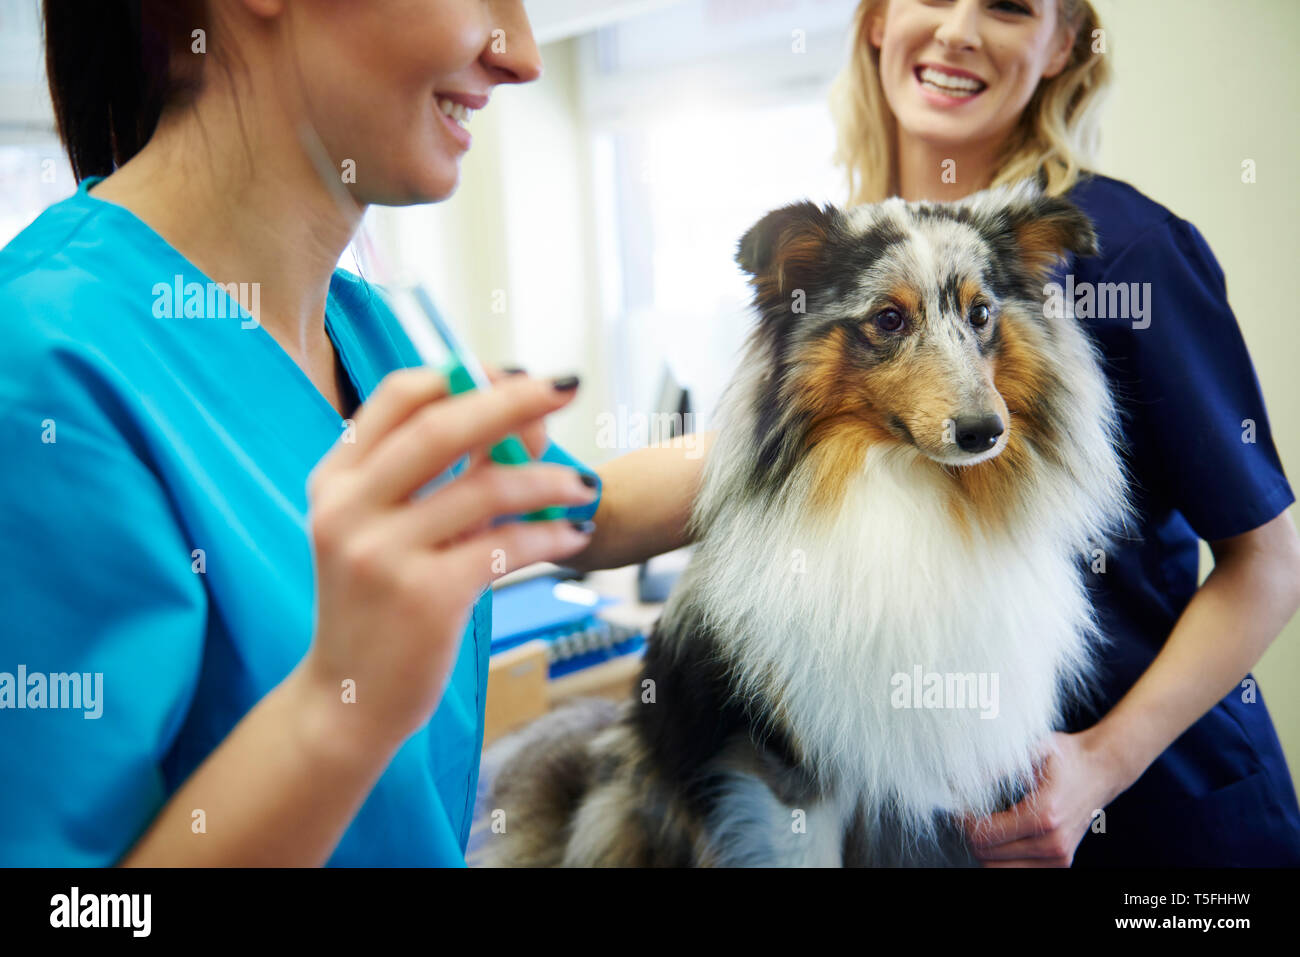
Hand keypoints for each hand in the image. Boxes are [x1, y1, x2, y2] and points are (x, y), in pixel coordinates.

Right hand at [300, 368, 596, 753]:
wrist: (348, 702)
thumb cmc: (379, 607)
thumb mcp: (387, 532)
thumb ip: (440, 478)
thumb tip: (526, 422)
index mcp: (336, 479)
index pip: (397, 397)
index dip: (462, 375)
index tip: (515, 374)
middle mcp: (349, 508)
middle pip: (443, 426)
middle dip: (514, 399)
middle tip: (566, 386)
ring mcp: (383, 553)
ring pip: (484, 488)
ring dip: (547, 480)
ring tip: (583, 488)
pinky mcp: (425, 597)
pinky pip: (505, 546)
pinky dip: (549, 536)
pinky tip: (573, 536)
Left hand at [963, 730, 1124, 866]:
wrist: (1101, 770)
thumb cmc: (1066, 757)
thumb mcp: (1031, 750)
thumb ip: (995, 766)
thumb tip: (958, 781)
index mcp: (1045, 815)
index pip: (985, 834)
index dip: (963, 820)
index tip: (959, 805)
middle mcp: (1054, 843)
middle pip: (987, 857)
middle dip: (971, 835)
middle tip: (968, 813)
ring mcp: (1059, 857)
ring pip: (998, 869)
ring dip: (986, 848)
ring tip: (985, 823)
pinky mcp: (1061, 863)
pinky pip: (1018, 871)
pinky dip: (1002, 857)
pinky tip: (1003, 834)